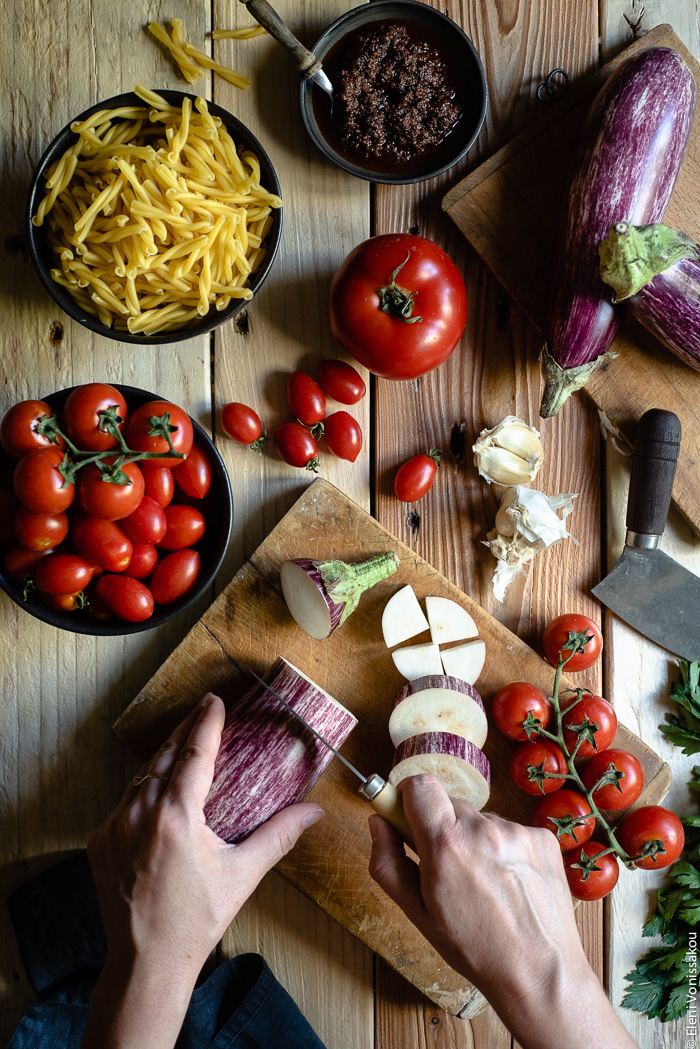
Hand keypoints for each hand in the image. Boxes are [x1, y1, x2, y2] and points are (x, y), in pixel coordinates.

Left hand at [83, 693, 322, 1048]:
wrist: (147, 961)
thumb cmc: (197, 920)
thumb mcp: (243, 874)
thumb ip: (279, 835)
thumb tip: (314, 812)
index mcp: (176, 817)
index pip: (195, 751)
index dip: (207, 720)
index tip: (214, 700)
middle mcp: (140, 814)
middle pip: (165, 755)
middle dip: (185, 730)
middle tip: (203, 713)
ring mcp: (114, 827)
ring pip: (142, 776)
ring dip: (164, 757)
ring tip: (185, 745)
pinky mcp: (100, 841)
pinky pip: (124, 801)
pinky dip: (144, 788)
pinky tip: (160, 789)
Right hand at [368, 775, 636, 1048]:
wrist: (538, 972)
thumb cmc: (475, 948)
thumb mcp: (417, 913)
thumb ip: (388, 862)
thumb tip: (377, 823)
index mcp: (446, 844)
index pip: (419, 785)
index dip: (410, 797)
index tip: (409, 816)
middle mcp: (482, 829)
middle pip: (450, 804)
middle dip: (444, 828)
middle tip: (449, 867)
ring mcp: (516, 831)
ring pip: (482, 821)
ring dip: (477, 841)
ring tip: (487, 885)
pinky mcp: (542, 837)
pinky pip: (511, 831)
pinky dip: (506, 850)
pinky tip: (511, 884)